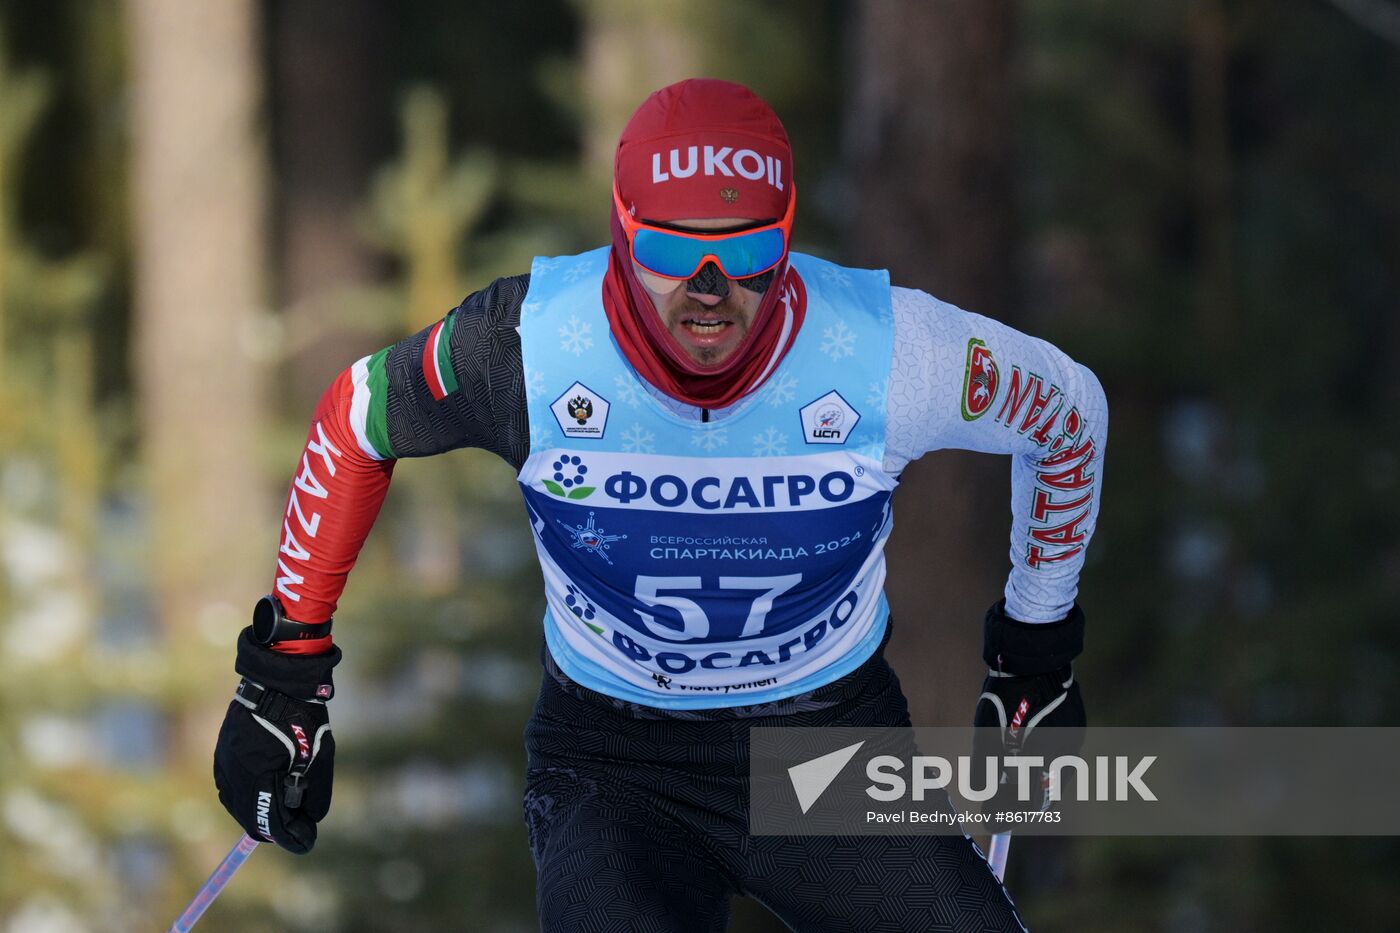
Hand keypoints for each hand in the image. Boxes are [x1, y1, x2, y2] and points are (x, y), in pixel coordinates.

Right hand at [213, 627, 340, 852]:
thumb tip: (308, 821)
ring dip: (257, 814)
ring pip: (237, 805)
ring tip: (280, 816)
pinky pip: (229, 787)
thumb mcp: (319, 755)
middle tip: (295, 832)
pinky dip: (245, 798)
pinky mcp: (221, 753)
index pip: (272, 820)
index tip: (307, 842)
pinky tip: (261, 796)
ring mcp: (224, 762)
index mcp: (261, 773)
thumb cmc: (303, 717)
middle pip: (250, 818)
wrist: (277, 681)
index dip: (292, 837)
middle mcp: (236, 771)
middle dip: (274, 829)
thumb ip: (315, 791)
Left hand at [972, 600, 1086, 813]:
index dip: (1009, 816)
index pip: (1027, 805)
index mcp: (1039, 762)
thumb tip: (986, 798)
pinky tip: (1032, 744)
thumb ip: (986, 768)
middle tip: (1004, 803)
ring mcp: (1074, 742)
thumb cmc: (1005, 697)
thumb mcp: (986, 733)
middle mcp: (1062, 758)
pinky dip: (1047, 755)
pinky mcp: (1079, 728)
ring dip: (1036, 777)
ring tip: (1016, 771)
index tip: (996, 824)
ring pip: (1054, 773)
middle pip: (1043, 792)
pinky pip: (1063, 752)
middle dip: (1023, 800)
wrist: (1035, 660)